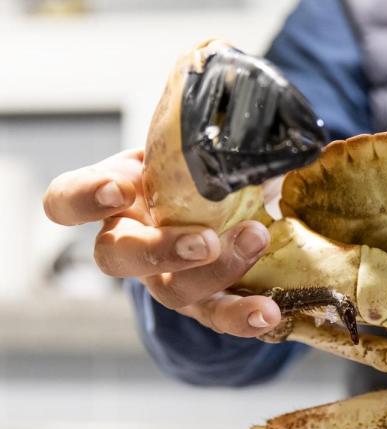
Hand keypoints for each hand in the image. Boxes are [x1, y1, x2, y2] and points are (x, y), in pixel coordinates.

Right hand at [43, 149, 282, 336]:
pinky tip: (269, 312)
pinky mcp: (204, 303)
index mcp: (114, 197)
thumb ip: (203, 128)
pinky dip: (244, 317)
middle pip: (118, 258)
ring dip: (216, 273)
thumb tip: (247, 104)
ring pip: (172, 291)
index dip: (84, 198)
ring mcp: (165, 278)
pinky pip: (218, 317)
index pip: (67, 200)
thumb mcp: (192, 141)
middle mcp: (130, 242)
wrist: (234, 201)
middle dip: (160, 250)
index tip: (118, 189)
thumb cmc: (199, 165)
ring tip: (257, 240)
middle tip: (204, 239)